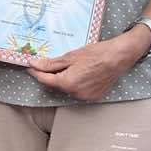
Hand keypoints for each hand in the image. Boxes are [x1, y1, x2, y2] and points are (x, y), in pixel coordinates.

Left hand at [27, 33, 142, 101]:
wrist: (120, 56)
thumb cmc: (96, 53)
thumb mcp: (70, 56)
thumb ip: (50, 63)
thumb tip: (33, 64)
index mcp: (67, 83)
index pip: (45, 79)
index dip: (36, 72)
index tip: (30, 66)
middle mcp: (76, 93)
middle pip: (57, 84)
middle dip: (52, 74)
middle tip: (51, 62)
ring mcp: (86, 97)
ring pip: (68, 88)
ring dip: (65, 79)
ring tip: (72, 65)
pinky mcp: (94, 96)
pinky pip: (79, 90)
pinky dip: (77, 83)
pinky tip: (82, 72)